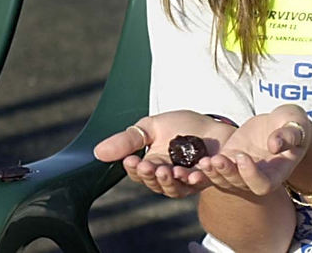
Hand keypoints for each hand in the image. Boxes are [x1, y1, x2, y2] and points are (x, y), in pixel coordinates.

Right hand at [94, 110, 236, 197]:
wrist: (214, 124)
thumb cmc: (182, 126)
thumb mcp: (149, 127)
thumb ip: (127, 140)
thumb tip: (97, 152)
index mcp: (152, 164)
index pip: (138, 173)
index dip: (133, 169)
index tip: (130, 160)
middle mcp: (169, 176)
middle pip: (155, 184)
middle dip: (150, 176)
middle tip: (147, 166)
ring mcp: (188, 179)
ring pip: (175, 189)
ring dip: (170, 181)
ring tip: (167, 170)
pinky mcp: (209, 177)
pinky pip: (202, 182)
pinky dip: (197, 177)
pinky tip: (194, 171)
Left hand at [197, 104, 308, 196]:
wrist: (279, 122)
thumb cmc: (292, 123)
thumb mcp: (295, 123)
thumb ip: (289, 135)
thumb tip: (274, 145)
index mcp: (276, 173)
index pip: (263, 184)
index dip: (251, 175)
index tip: (242, 156)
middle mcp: (256, 176)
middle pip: (239, 185)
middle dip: (227, 174)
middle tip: (217, 160)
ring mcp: (239, 169)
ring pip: (222, 179)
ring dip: (211, 173)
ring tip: (202, 161)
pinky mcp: (227, 158)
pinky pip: (212, 168)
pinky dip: (201, 169)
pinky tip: (191, 164)